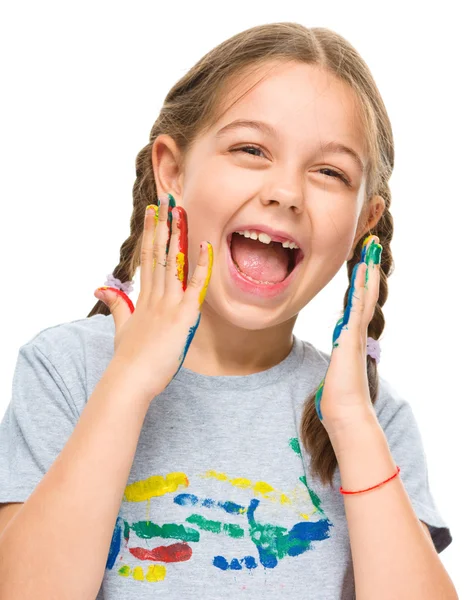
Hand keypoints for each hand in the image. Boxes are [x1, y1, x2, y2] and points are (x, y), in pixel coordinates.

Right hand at [94, 194, 212, 399]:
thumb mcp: (122, 328)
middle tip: (166, 199)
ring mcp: (168, 304)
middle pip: (159, 253)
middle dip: (163, 225)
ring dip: (177, 235)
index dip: (150, 234)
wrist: (130, 380)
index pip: (148, 259)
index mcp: (144, 299)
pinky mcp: (182, 315)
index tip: (153, 213)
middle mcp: (155, 296)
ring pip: (174, 262)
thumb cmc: (128, 359)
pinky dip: (201, 266)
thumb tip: (102, 288)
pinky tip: (206, 246)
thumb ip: (117, 305)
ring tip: (180, 211)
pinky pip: (195, 286)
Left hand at [315, 235, 381, 437]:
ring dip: (367, 273)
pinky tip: (362, 271)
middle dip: (368, 272)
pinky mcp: (351, 337)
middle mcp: (357, 334)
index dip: (360, 285)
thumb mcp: (333, 375)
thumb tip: (334, 364)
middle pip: (366, 296)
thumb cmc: (338, 399)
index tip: (361, 266)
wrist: (345, 413)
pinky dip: (361, 288)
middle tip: (370, 249)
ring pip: (364, 297)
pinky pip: (357, 307)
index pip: (356, 306)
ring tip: (369, 251)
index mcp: (351, 339)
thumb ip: (335, 365)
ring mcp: (356, 334)